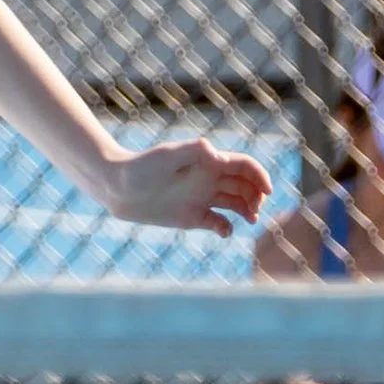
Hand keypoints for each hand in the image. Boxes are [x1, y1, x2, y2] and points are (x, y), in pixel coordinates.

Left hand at [98, 136, 270, 235]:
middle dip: (256, 196)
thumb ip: (192, 152)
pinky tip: (224, 231)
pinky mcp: (191, 216)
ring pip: (236, 204)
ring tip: (249, 220)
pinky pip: (217, 223)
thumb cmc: (140, 168)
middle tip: (254, 210)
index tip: (266, 191)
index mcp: (208, 163)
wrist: (116, 187)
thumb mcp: (167, 156)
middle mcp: (208, 179)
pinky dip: (226, 228)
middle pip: (245, 186)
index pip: (244, 166)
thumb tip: (216, 153)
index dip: (259, 176)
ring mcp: (200, 198)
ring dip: (248, 211)